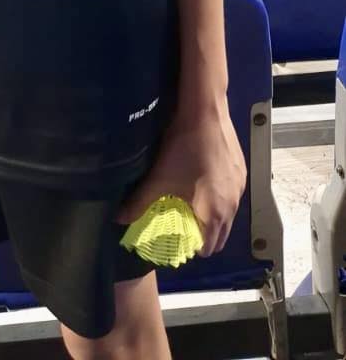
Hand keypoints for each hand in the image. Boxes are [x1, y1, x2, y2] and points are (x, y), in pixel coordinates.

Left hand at [115, 102, 246, 255]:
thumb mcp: (158, 177)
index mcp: (213, 214)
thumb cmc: (183, 148)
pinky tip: (205, 181)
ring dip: (213, 217)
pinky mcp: (242, 173)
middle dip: (203, 236)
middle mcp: (231, 207)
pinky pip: (233, 197)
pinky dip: (221, 198)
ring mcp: (239, 189)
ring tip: (194, 203)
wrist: (205, 113)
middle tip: (184, 223)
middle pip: (220, 237)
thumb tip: (119, 219)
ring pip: (228, 217)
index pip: (207, 249)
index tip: (177, 238)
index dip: (191, 247)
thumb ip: (139, 202)